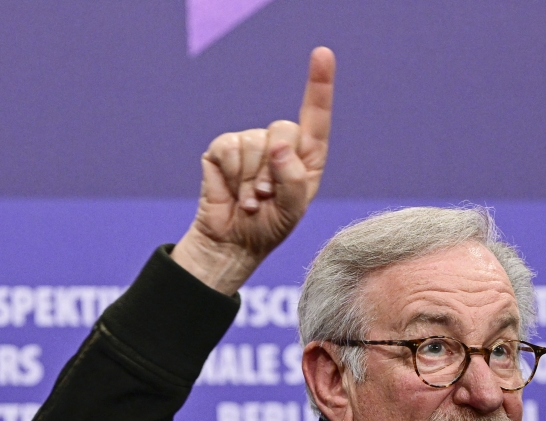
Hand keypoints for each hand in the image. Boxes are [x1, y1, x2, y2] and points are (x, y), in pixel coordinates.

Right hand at [172, 47, 335, 293]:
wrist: (233, 241)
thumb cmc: (270, 225)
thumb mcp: (292, 208)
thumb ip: (292, 178)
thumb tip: (278, 145)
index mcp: (307, 156)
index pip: (316, 116)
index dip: (319, 85)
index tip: (322, 54)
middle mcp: (281, 144)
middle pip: (283, 129)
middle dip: (275, 167)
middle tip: (268, 196)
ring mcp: (251, 144)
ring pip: (255, 143)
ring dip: (252, 180)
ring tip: (251, 199)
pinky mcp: (223, 149)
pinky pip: (229, 148)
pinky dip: (232, 175)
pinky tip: (233, 191)